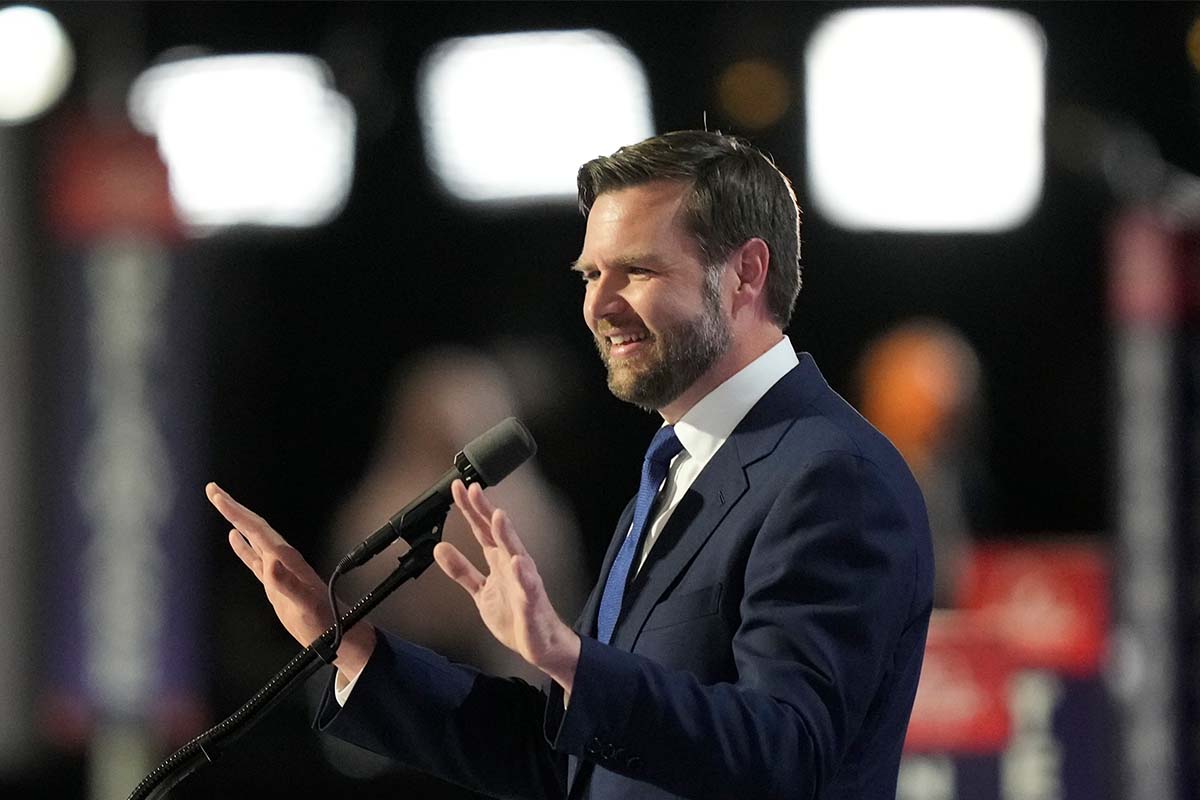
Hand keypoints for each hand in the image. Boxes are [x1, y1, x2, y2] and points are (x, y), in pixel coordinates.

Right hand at [206, 482, 375, 676]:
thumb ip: (287, 584)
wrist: (336, 633)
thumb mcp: (303, 604)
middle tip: (212, 489)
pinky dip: (242, 547)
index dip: (236, 512)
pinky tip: (234, 539)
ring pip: (253, 538)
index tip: (217, 496)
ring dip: (236, 520)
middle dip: (232, 507)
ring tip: (220, 504)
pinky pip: (254, 558)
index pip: (256, 528)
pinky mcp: (275, 583)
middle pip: (253, 526)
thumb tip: (270, 564)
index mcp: (285, 558)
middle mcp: (281, 558)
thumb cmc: (322, 620)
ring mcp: (278, 569)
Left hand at [436, 481, 580, 691]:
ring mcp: (524, 581)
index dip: (470, 509)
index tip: (458, 489)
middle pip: (498, 533)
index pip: (482, 529)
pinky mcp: (531, 602)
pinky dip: (523, 575)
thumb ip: (461, 570)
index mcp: (499, 561)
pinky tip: (518, 563)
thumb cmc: (515, 615)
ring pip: (516, 553)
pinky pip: (528, 587)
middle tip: (474, 489)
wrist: (540, 645)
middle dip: (486, 511)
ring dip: (508, 535)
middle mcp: (513, 565)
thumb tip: (440, 549)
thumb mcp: (480, 591)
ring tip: (498, 517)